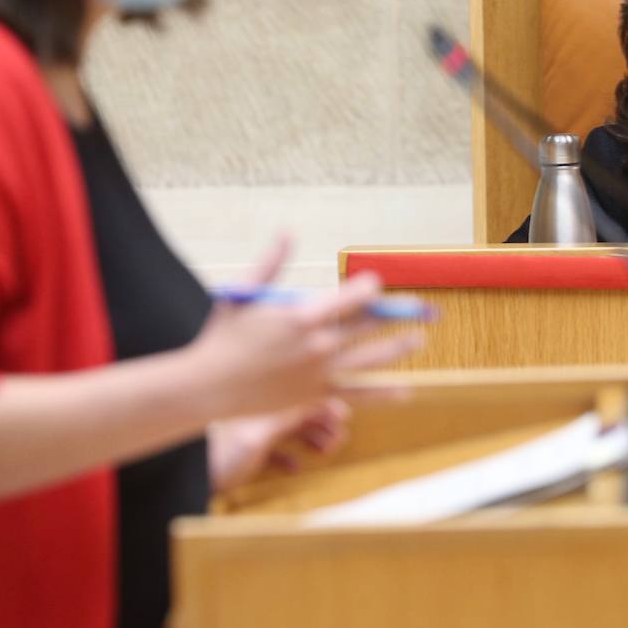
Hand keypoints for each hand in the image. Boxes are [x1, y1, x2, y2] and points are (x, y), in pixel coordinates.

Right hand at [184, 237, 423, 419]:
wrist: (206, 387)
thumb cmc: (222, 335)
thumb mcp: (242, 293)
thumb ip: (271, 262)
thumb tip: (287, 230)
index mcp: (302, 316)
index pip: (351, 297)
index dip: (369, 288)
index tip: (376, 283)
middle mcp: (317, 345)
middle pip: (367, 326)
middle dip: (395, 314)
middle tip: (420, 308)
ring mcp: (319, 374)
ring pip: (370, 360)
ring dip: (398, 348)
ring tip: (419, 339)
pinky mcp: (315, 396)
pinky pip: (357, 394)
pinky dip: (383, 394)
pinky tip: (406, 391)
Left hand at [207, 398, 349, 493]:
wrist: (186, 473)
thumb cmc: (218, 452)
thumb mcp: (259, 434)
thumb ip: (287, 416)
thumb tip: (318, 397)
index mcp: (264, 402)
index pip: (300, 393)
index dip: (323, 402)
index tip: (344, 414)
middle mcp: (261, 411)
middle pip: (301, 411)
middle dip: (323, 423)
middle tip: (339, 437)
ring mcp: (254, 431)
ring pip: (292, 431)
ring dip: (312, 439)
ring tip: (325, 452)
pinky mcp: (247, 453)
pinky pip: (275, 452)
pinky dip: (289, 457)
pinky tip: (295, 467)